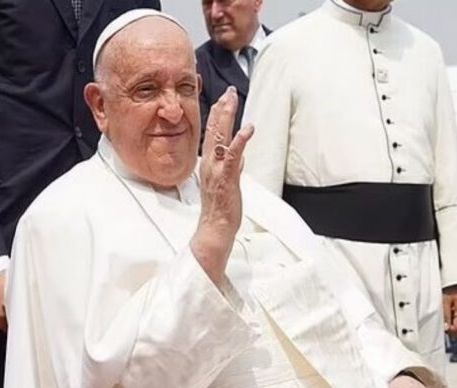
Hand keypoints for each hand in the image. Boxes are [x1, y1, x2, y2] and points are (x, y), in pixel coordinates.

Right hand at [191, 86, 254, 284]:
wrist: (215, 228)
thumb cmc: (220, 208)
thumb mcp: (227, 182)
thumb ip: (233, 166)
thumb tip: (240, 155)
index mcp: (209, 163)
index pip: (211, 133)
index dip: (217, 114)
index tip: (223, 98)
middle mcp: (210, 163)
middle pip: (214, 130)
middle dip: (222, 109)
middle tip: (229, 91)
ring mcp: (217, 169)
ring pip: (220, 137)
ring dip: (227, 117)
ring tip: (232, 100)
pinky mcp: (227, 177)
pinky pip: (233, 156)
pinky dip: (240, 141)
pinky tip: (247, 128)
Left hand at [443, 284, 456, 337]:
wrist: (456, 280)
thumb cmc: (450, 288)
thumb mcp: (444, 301)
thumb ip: (445, 315)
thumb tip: (445, 328)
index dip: (449, 331)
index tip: (442, 327)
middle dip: (452, 331)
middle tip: (443, 325)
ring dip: (452, 327)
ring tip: (445, 319)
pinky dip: (453, 323)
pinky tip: (447, 317)